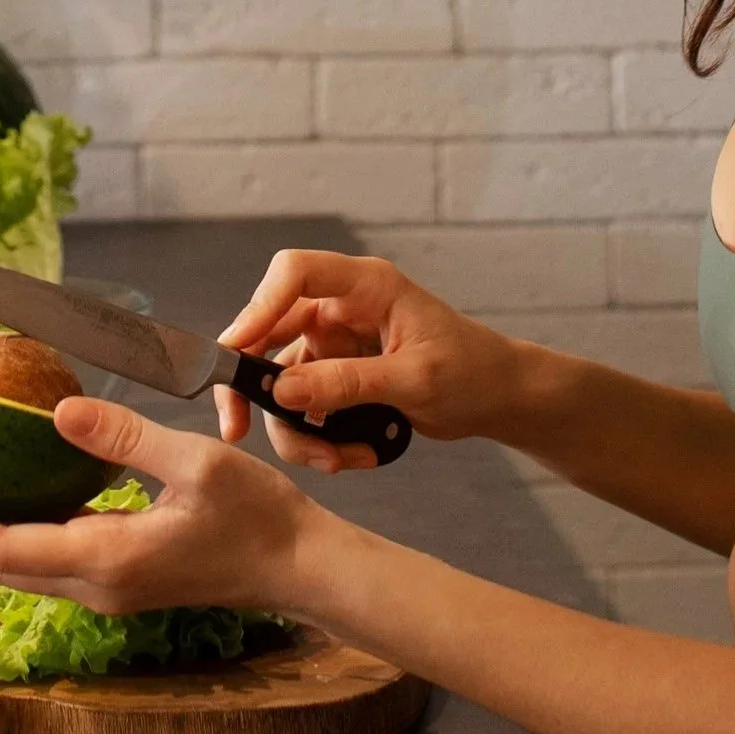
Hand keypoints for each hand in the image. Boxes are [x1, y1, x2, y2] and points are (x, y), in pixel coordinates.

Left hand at [0, 398, 342, 621]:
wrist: (300, 567)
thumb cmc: (258, 515)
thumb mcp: (194, 461)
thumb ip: (124, 437)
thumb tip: (59, 408)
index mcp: (108, 559)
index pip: (2, 548)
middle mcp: (98, 586)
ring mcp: (109, 590)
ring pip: (20, 570)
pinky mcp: (122, 583)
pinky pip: (49, 564)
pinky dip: (14, 535)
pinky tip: (10, 501)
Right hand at [215, 250, 525, 469]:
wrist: (498, 397)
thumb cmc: (472, 371)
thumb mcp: (414, 379)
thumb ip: (348, 383)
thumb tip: (281, 391)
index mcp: (365, 286)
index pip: (295, 273)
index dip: (259, 306)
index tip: (236, 352)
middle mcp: (341, 309)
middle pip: (267, 332)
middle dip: (250, 386)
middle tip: (237, 429)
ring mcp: (335, 344)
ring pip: (280, 382)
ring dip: (296, 429)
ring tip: (336, 460)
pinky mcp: (336, 377)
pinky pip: (304, 408)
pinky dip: (317, 438)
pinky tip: (352, 456)